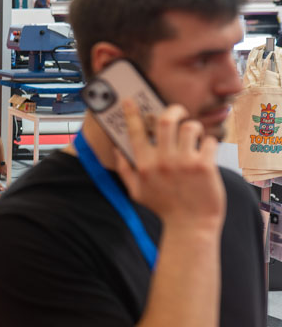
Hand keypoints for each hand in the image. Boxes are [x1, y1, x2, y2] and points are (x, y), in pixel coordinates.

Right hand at [113, 101, 224, 228]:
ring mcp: (184, 163)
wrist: (190, 226)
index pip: (135, 132)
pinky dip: (210, 144)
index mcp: (144, 165)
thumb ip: (125, 170)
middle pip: (166, 120)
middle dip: (173, 110)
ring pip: (190, 127)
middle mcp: (163, 161)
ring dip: (193, 128)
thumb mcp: (137, 192)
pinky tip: (207, 153)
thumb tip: (118, 151)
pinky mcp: (204, 166)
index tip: (131, 101)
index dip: (132, 113)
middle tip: (176, 111)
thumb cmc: (164, 208)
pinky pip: (209, 142)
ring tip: (194, 137)